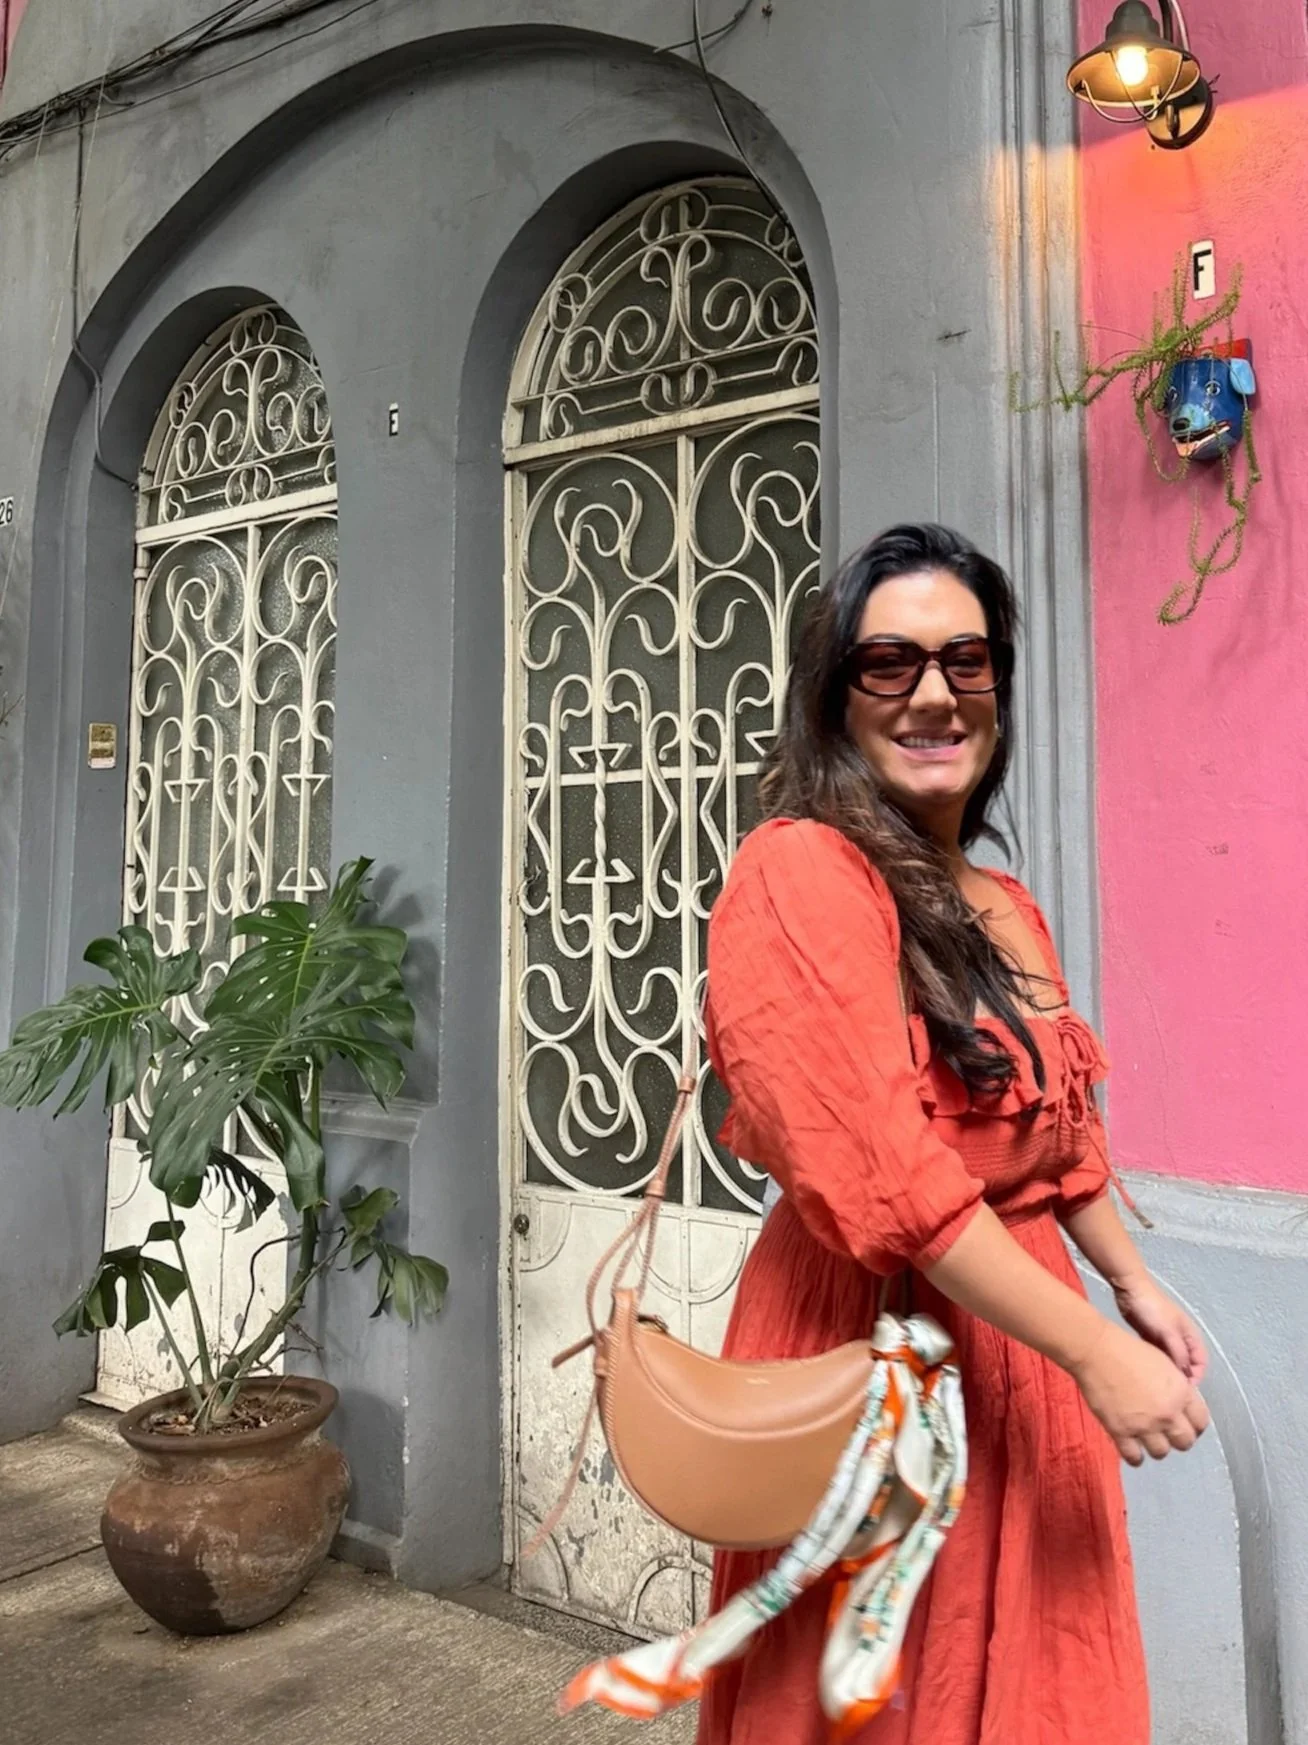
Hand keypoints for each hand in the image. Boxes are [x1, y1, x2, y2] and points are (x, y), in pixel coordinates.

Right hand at [1070, 1319, 1209, 1465]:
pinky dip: (1135, 1457)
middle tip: (1167, 1432)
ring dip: (1156, 1446)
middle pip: (1185, 1442)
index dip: (1195, 1425)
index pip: (1201, 1422)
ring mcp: (1144, 1426)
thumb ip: (1177, 1387)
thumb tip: (1180, 1404)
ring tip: (1147, 1438)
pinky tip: (1133, 1449)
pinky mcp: (1121, 1432)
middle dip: (1178, 1438)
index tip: (1186, 1424)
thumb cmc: (1129, 1350)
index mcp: (1180, 1393)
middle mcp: (1167, 1414)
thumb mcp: (1164, 1363)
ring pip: (1161, 1453)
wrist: (1097, 1351)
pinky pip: (1134, 1458)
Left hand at [1112, 1274, 1207, 1383]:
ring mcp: (1165, 1338)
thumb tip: (1185, 1375)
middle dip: (1182, 1377)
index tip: (1185, 1389)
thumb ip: (1178, 1352)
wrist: (1131, 1290)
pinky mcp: (1150, 1337)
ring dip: (1169, 1372)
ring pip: (1172, 1361)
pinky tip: (1149, 1374)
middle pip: (1186, 1363)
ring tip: (1159, 1386)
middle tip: (1171, 1391)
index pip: (1201, 1362)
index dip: (1196, 1376)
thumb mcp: (1168, 1331)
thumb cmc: (1153, 1309)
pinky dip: (1158, 1365)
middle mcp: (1181, 1338)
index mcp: (1190, 1335)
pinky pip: (1158, 1356)